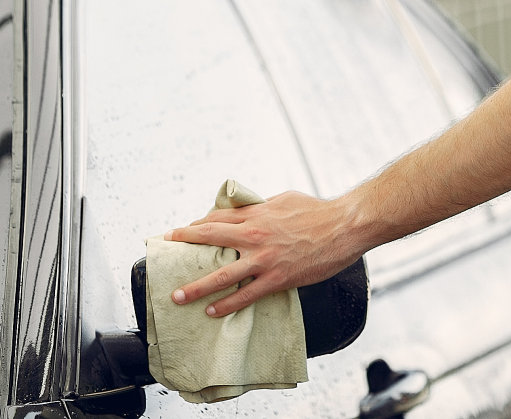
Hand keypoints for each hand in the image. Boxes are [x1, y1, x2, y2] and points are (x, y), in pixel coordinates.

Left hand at [164, 190, 363, 317]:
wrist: (344, 226)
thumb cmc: (318, 211)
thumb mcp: (285, 199)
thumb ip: (263, 207)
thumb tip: (251, 210)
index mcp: (256, 214)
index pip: (217, 218)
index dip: (197, 224)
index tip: (183, 231)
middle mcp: (254, 235)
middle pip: (209, 237)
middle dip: (184, 243)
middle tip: (166, 249)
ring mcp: (264, 259)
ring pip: (221, 274)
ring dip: (196, 287)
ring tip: (178, 296)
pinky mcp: (277, 278)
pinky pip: (245, 295)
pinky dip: (226, 304)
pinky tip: (212, 311)